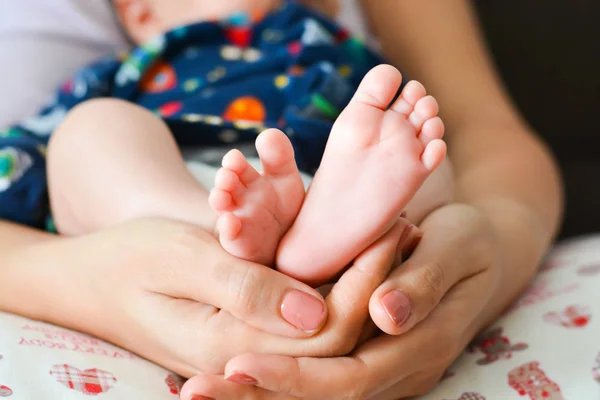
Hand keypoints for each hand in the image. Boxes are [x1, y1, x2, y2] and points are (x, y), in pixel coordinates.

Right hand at [8, 216, 414, 376]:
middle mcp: (248, 356)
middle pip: (335, 333)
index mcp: (232, 345)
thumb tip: (313, 311)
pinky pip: (303, 316)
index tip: (390, 230)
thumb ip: (244, 289)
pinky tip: (352, 250)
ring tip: (390, 233)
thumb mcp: (180, 259)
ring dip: (360, 281)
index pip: (326, 329)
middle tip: (401, 227)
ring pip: (325, 326)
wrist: (87, 281)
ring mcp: (249, 348)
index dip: (367, 281)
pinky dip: (333, 282)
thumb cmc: (127, 259)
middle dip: (375, 280)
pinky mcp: (248, 331)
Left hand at [181, 204, 505, 398]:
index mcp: (417, 348)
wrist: (481, 252)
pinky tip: (236, 373)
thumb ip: (422, 282)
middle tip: (197, 391)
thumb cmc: (467, 242)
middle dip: (260, 396)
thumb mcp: (454, 247)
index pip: (348, 378)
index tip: (237, 365)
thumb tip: (384, 316)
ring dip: (260, 394)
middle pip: (323, 398)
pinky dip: (278, 378)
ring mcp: (383, 369)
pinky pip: (320, 376)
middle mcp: (397, 372)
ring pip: (317, 394)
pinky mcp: (367, 355)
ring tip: (200, 391)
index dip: (294, 377)